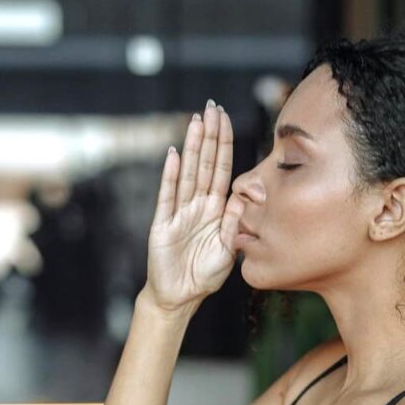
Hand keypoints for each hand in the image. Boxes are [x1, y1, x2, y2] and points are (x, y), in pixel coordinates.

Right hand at [142, 99, 243, 310]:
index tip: (227, 119)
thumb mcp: (227, 251)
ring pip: (188, 173)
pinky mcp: (163, 223)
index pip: (223, 170)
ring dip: (192, 147)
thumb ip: (233, 225)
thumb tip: (242, 198)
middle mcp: (198, 205)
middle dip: (209, 136)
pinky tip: (174, 154)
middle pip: (206, 164)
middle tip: (212, 107)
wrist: (179, 297)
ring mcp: (179, 212)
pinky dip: (170, 175)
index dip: (225, 145)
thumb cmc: (205, 275)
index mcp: (216, 210)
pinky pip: (167, 195)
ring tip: (196, 122)